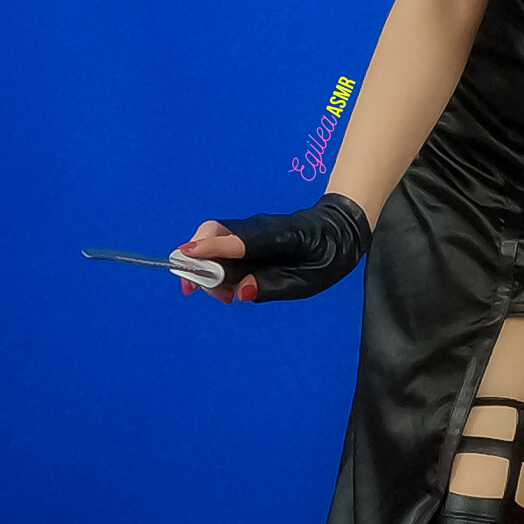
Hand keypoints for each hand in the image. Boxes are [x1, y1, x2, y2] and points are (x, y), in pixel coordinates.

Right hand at [175, 193, 371, 303]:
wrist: (339, 228)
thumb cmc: (327, 254)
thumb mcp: (309, 280)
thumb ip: (274, 286)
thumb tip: (241, 292)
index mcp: (282, 236)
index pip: (240, 241)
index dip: (210, 249)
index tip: (184, 257)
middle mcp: (260, 228)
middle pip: (213, 234)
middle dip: (197, 262)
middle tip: (200, 291)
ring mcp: (252, 230)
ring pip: (212, 243)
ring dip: (206, 270)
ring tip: (225, 295)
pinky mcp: (247, 238)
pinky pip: (222, 250)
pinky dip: (216, 269)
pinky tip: (229, 288)